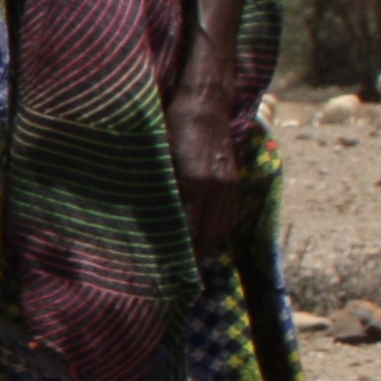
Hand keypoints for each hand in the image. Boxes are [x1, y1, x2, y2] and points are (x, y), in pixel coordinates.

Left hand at [165, 80, 244, 263]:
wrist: (203, 106)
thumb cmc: (170, 129)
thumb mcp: (157, 157)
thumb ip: (157, 187)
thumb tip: (145, 216)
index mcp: (194, 182)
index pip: (187, 228)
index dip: (178, 250)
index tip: (166, 267)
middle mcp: (215, 187)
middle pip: (208, 234)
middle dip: (194, 257)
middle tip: (178, 274)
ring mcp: (229, 184)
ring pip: (223, 228)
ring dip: (208, 246)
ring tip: (192, 261)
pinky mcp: (235, 181)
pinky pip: (231, 215)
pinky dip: (219, 231)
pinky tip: (207, 239)